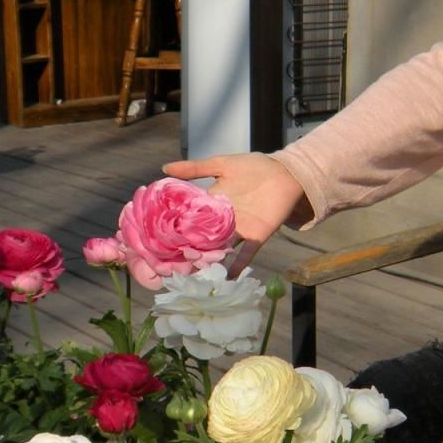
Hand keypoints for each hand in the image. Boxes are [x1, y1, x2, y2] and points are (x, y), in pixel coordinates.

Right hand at [163, 153, 308, 273]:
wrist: (284, 173)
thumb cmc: (253, 167)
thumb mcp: (222, 164)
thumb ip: (195, 168)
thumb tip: (164, 169)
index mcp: (211, 203)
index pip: (190, 216)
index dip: (176, 226)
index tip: (158, 238)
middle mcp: (221, 220)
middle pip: (202, 237)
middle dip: (189, 249)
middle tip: (170, 263)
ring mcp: (238, 230)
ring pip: (220, 248)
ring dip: (209, 261)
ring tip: (193, 275)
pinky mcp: (256, 236)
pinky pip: (245, 254)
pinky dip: (238, 266)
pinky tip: (228, 278)